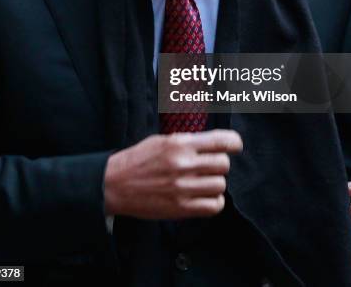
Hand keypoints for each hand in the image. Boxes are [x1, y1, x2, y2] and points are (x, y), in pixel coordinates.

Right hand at [104, 129, 241, 219]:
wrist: (114, 184)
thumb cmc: (138, 160)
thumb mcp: (162, 140)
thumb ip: (188, 141)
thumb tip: (214, 143)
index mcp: (180, 143)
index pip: (220, 141)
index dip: (234, 143)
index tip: (236, 146)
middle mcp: (184, 164)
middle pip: (223, 164)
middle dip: (219, 165)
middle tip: (208, 167)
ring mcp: (183, 188)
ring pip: (220, 185)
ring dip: (215, 184)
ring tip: (202, 183)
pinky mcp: (180, 208)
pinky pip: (214, 206)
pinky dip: (213, 202)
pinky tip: (204, 197)